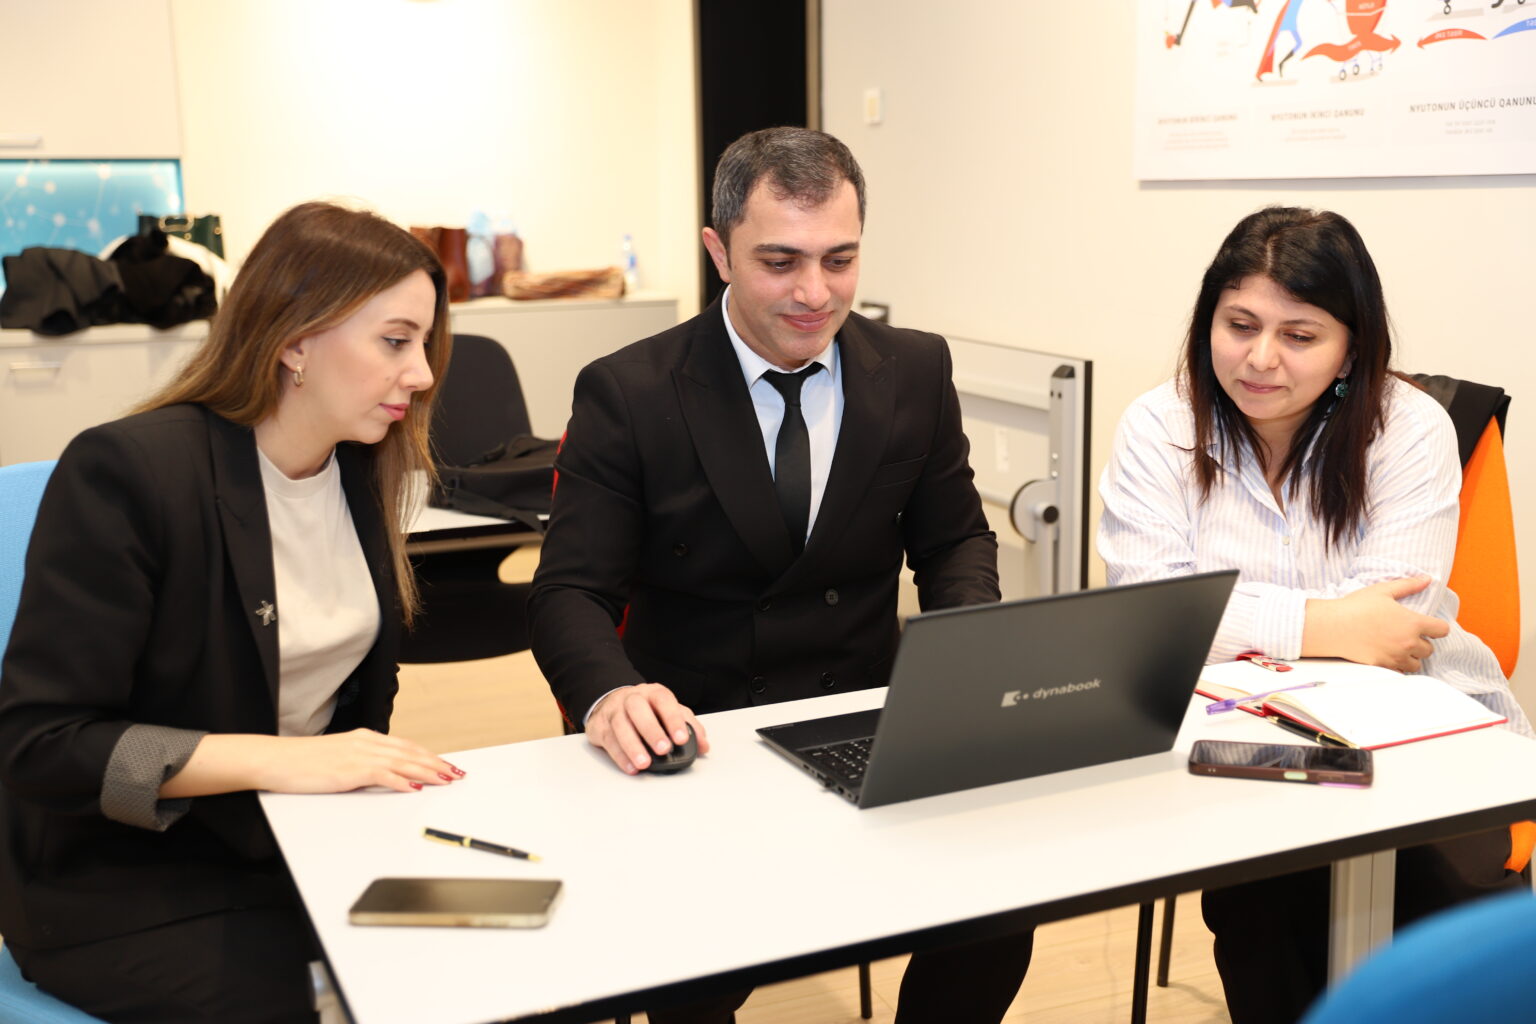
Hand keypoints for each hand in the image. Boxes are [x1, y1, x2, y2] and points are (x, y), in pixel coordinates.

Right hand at [162, 730, 465, 798]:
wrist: (275, 759)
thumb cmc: (302, 762)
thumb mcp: (337, 758)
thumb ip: (361, 763)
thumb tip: (382, 776)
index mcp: (364, 738)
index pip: (405, 746)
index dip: (428, 755)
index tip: (445, 764)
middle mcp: (365, 742)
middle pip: (410, 753)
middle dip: (436, 764)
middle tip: (456, 773)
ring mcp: (358, 755)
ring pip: (403, 762)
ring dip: (428, 772)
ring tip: (446, 780)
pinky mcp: (349, 770)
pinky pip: (383, 775)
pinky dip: (403, 782)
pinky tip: (415, 789)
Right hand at [586, 683, 708, 774]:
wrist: (611, 702)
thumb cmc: (646, 710)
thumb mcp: (669, 712)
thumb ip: (688, 726)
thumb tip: (703, 745)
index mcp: (653, 693)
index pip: (663, 700)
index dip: (673, 719)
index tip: (681, 738)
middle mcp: (631, 699)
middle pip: (638, 709)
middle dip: (651, 730)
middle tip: (663, 749)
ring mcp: (614, 711)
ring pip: (620, 726)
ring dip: (633, 746)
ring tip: (645, 763)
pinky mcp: (599, 726)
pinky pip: (608, 741)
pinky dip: (620, 756)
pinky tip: (631, 767)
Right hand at [1303, 577, 1450, 672]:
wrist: (1332, 626)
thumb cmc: (1356, 606)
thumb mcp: (1382, 591)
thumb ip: (1408, 585)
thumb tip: (1427, 579)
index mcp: (1412, 622)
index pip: (1442, 630)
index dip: (1437, 628)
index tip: (1427, 626)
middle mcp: (1408, 642)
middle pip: (1429, 650)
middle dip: (1421, 643)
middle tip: (1406, 636)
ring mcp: (1396, 656)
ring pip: (1416, 664)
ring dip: (1411, 657)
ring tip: (1397, 648)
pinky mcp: (1383, 666)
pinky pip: (1399, 672)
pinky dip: (1397, 666)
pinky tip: (1386, 656)